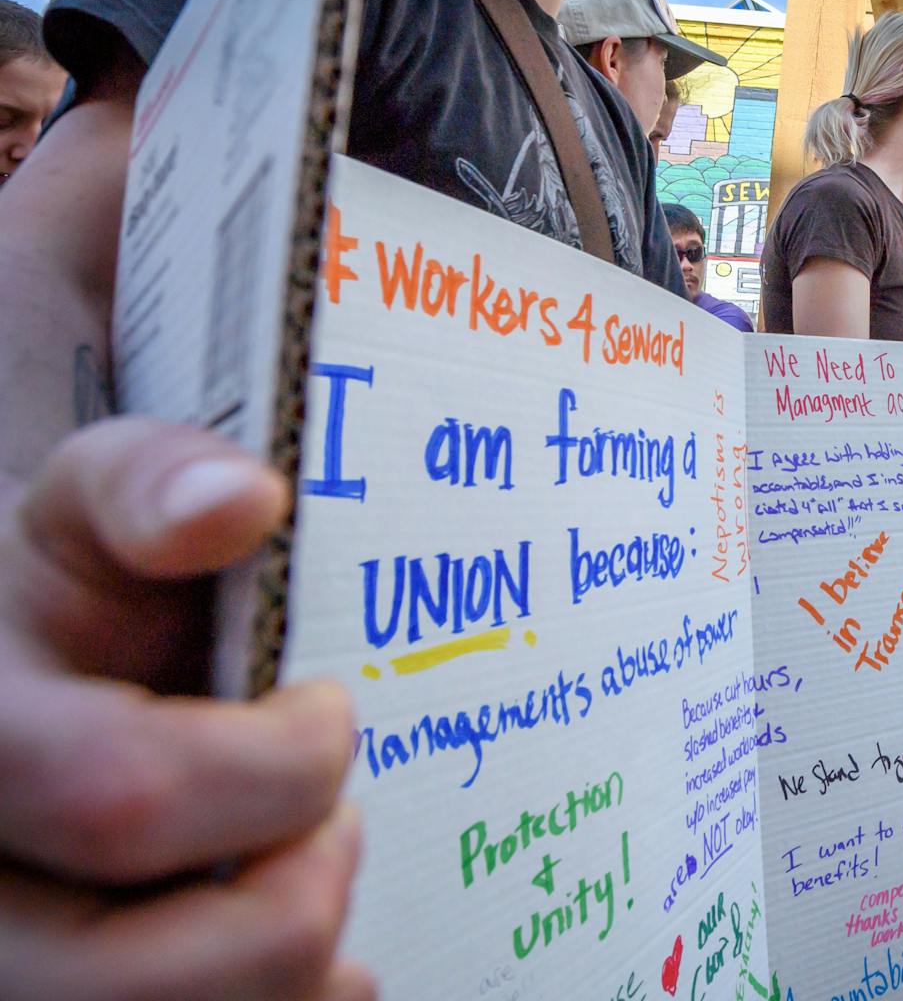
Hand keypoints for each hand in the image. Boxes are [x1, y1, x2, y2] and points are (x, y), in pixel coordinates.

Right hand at [0, 418, 369, 999]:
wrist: (13, 684)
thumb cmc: (66, 599)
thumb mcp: (89, 509)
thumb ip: (152, 485)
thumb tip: (241, 501)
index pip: (122, 796)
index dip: (274, 769)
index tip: (328, 711)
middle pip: (140, 978)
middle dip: (295, 899)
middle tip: (334, 824)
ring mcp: (0, 973)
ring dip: (290, 980)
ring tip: (308, 889)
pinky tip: (304, 977)